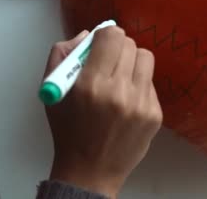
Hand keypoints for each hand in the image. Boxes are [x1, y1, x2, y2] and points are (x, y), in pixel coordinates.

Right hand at [44, 27, 162, 197]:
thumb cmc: (68, 129)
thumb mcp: (52, 91)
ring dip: (132, 62)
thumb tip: (88, 34)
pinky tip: (126, 101)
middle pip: (130, 44)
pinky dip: (139, 85)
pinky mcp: (155, 114)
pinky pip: (151, 83)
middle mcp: (118, 91)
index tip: (101, 44)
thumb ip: (62, 54)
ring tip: (120, 78)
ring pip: (146, 58)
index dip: (105, 35)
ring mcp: (140, 104)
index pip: (112, 36)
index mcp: (90, 84)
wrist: (90, 170)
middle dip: (117, 48)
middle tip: (108, 62)